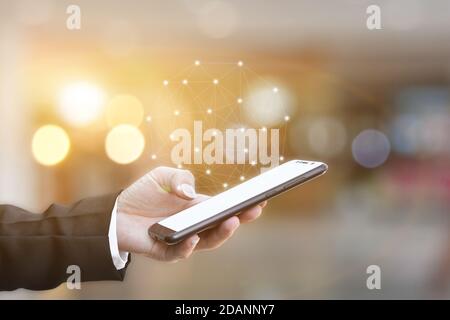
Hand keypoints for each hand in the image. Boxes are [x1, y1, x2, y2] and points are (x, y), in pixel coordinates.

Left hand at [116, 167, 265, 261]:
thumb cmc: (142, 193)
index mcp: (197, 208)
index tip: (260, 198)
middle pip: (222, 226)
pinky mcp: (165, 250)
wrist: (115, 211)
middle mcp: (194, 224)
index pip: (224, 208)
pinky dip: (188, 246)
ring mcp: (182, 239)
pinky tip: (192, 237)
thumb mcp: (162, 176)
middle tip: (254, 209)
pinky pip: (180, 253)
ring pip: (207, 242)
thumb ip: (179, 177)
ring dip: (221, 234)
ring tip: (231, 221)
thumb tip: (191, 194)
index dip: (242, 205)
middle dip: (241, 219)